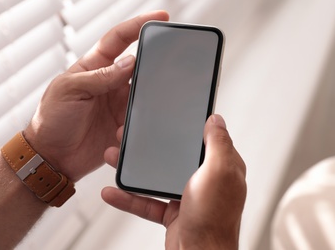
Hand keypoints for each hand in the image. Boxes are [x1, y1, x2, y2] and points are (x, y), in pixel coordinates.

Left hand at [24, 11, 169, 180]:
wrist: (52, 157)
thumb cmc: (52, 119)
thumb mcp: (70, 90)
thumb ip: (100, 76)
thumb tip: (130, 62)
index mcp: (95, 67)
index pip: (119, 39)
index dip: (138, 25)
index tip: (160, 17)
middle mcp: (110, 84)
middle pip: (139, 66)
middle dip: (153, 65)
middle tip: (166, 68)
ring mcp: (118, 104)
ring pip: (144, 95)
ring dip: (145, 102)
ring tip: (136, 112)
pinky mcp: (123, 126)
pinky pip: (141, 121)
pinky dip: (139, 125)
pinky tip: (124, 132)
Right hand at [102, 114, 246, 248]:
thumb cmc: (213, 219)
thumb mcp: (218, 172)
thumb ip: (218, 144)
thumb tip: (216, 119)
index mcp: (220, 167)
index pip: (204, 139)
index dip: (186, 126)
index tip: (168, 117)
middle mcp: (204, 180)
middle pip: (174, 155)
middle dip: (151, 146)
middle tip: (132, 136)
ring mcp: (187, 196)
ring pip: (157, 176)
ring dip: (134, 169)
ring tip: (114, 158)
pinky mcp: (172, 212)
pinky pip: (147, 201)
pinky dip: (129, 198)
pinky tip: (113, 191)